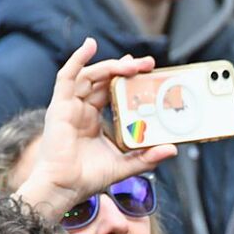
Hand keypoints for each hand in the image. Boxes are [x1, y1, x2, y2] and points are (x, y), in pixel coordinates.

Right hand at [13, 37, 176, 218]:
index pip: (113, 92)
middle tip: (147, 64)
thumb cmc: (88, 179)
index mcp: (94, 121)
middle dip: (125, 69)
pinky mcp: (60, 106)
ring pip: (90, 76)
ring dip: (111, 66)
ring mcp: (70, 107)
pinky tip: (90, 45)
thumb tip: (173, 149)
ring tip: (131, 65)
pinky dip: (77, 59)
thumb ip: (147, 156)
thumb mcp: (125, 165)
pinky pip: (67, 76)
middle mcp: (82, 110)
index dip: (128, 80)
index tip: (148, 73)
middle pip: (104, 80)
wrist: (65, 188)